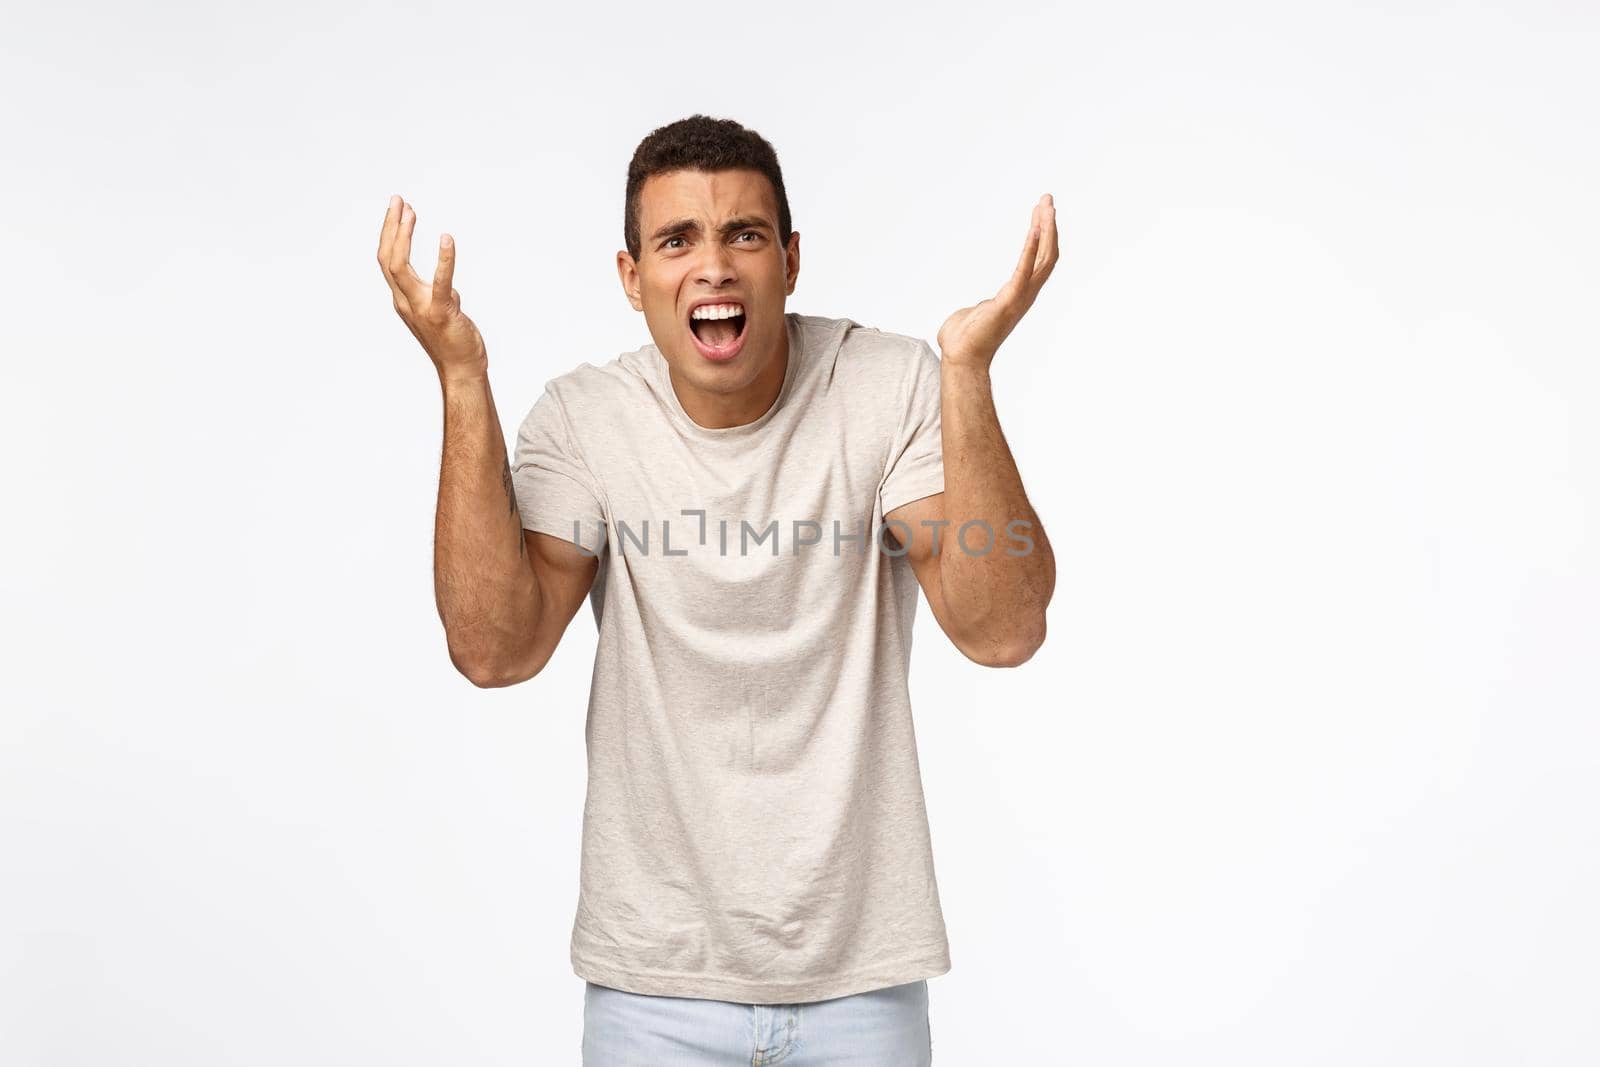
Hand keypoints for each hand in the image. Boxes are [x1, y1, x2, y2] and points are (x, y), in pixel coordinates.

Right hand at [377, 194, 487, 381]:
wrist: (462, 370)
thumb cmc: (453, 342)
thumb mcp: (441, 312)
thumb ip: (438, 294)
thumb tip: (444, 283)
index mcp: (403, 299)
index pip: (387, 261)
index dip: (389, 234)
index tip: (398, 210)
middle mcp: (406, 301)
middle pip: (387, 258)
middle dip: (390, 227)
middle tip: (398, 200)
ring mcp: (421, 307)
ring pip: (400, 266)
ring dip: (403, 235)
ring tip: (410, 211)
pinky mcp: (441, 313)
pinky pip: (440, 282)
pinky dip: (444, 259)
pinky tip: (447, 239)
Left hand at [936, 193, 1058, 369]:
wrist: (960, 358)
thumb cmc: (963, 340)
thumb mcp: (977, 314)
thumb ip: (981, 308)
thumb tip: (976, 310)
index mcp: (1018, 294)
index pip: (1039, 260)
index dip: (1043, 236)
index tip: (1042, 212)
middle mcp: (1025, 294)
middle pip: (1046, 254)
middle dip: (1048, 225)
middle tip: (1048, 199)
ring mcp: (1019, 298)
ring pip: (1043, 259)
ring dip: (1046, 230)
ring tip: (1046, 206)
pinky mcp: (1008, 300)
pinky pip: (1024, 269)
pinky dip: (1030, 248)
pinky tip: (1034, 228)